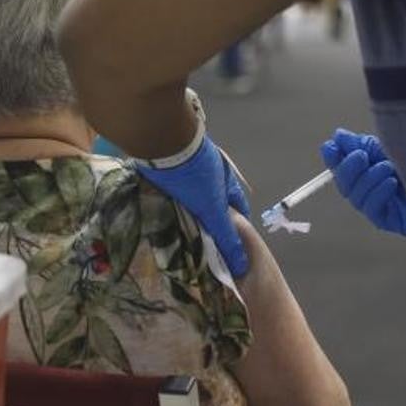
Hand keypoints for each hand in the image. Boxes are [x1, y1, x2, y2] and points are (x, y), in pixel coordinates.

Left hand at [135, 133, 250, 276]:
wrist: (164, 142)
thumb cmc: (195, 176)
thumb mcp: (211, 208)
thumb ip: (225, 235)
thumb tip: (241, 264)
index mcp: (228, 182)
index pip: (239, 206)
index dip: (237, 224)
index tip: (231, 242)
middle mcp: (213, 173)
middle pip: (216, 201)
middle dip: (211, 219)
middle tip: (204, 240)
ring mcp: (190, 167)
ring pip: (194, 194)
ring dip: (190, 208)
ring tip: (182, 230)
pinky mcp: (169, 165)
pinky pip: (174, 187)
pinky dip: (172, 198)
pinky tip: (164, 210)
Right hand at [321, 128, 405, 236]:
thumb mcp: (389, 145)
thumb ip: (362, 143)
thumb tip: (337, 137)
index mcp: (371, 172)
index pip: (344, 169)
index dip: (334, 160)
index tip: (331, 148)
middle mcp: (374, 191)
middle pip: (346, 186)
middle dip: (348, 170)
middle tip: (360, 155)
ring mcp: (383, 208)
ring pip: (357, 199)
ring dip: (368, 180)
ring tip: (386, 167)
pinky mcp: (393, 222)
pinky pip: (374, 211)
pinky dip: (378, 194)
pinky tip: (391, 182)